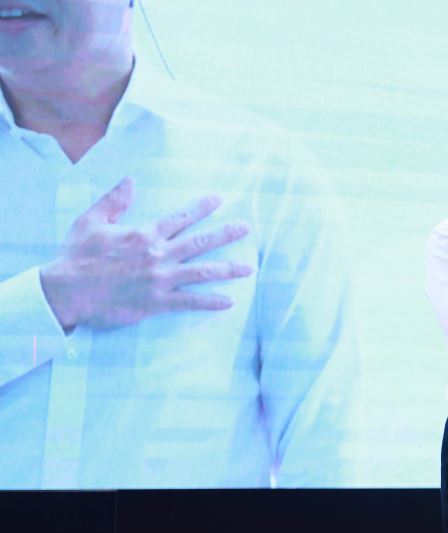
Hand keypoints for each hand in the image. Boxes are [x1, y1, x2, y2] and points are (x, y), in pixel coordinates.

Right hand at [39, 177, 253, 330]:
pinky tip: (229, 301)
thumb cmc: (76, 256)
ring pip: (202, 272)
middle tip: (246, 228)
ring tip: (249, 268)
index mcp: (144, 234)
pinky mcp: (157, 303)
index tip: (219, 199)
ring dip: (228, 269)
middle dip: (226, 234)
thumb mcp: (91, 221)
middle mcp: (158, 255)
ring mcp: (160, 279)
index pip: (181, 217)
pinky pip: (190, 302)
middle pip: (200, 242)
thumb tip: (131, 181)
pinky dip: (211, 302)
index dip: (202, 208)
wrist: (65, 292)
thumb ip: (114, 201)